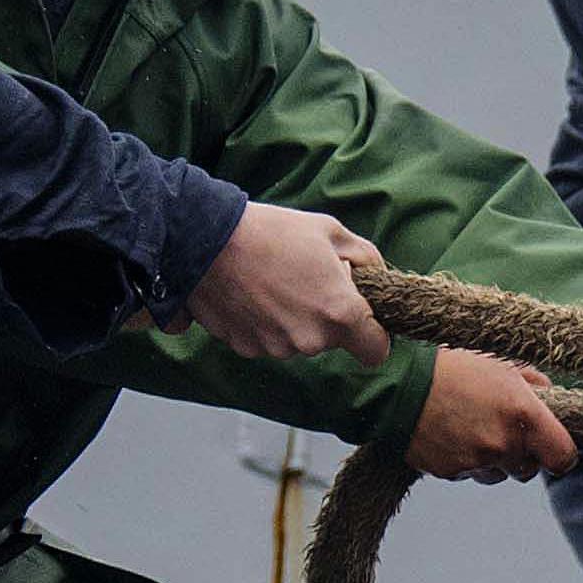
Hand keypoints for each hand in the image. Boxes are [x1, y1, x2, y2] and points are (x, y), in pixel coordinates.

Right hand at [190, 206, 387, 362]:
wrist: (206, 239)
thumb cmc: (272, 231)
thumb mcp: (331, 231)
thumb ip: (366, 258)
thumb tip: (375, 275)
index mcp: (340, 313)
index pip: (376, 351)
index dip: (373, 334)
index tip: (363, 319)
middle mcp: (310, 339)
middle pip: (333, 340)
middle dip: (326, 316)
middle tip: (306, 280)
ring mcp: (276, 348)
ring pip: (299, 340)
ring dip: (294, 319)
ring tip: (274, 282)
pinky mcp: (246, 348)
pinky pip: (267, 340)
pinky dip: (264, 324)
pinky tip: (252, 294)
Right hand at [404, 356, 574, 483]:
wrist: (399, 382)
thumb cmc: (453, 366)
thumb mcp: (500, 362)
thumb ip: (533, 381)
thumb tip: (551, 395)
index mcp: (523, 413)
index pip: (562, 456)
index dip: (561, 455)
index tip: (553, 448)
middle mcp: (503, 443)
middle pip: (529, 469)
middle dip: (521, 454)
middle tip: (503, 429)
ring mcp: (476, 461)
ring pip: (499, 474)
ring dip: (493, 460)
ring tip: (472, 428)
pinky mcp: (451, 472)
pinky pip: (470, 474)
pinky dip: (466, 461)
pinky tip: (452, 435)